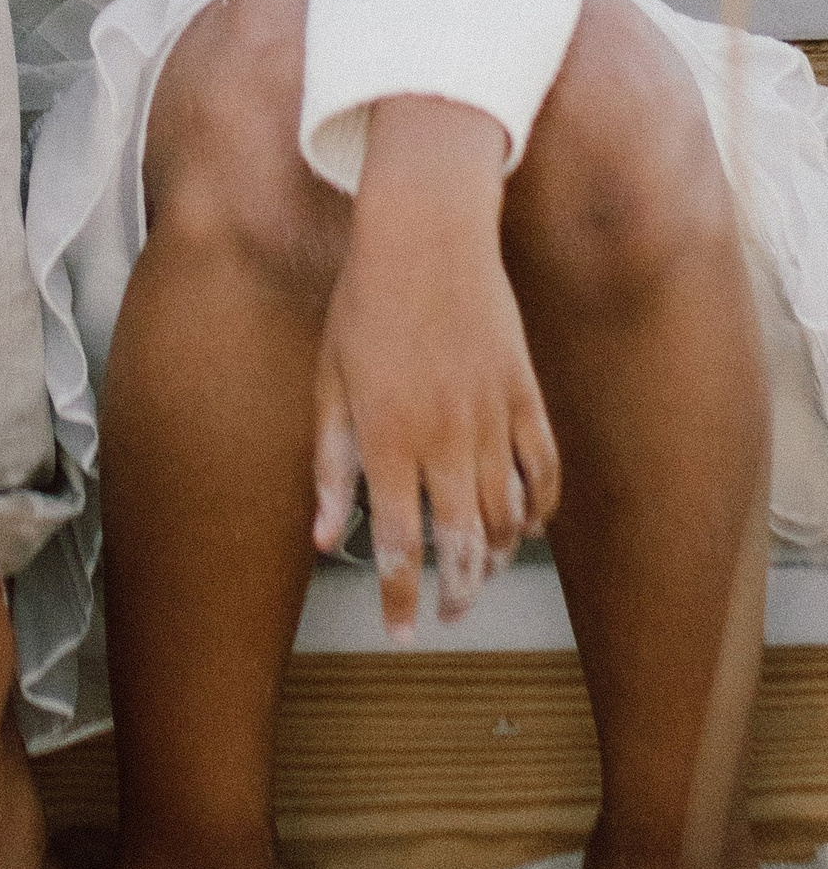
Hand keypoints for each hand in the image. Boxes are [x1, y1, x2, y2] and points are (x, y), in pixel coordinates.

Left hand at [312, 97, 558, 640]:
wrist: (427, 235)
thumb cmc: (364, 304)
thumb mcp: (328, 380)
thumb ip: (330, 464)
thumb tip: (324, 537)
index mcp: (388, 437)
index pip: (399, 543)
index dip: (400, 598)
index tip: (401, 633)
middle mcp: (445, 437)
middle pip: (460, 544)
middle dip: (452, 593)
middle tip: (443, 617)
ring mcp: (493, 417)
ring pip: (505, 516)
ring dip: (491, 558)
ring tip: (475, 578)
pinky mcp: (527, 394)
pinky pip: (544, 471)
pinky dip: (538, 510)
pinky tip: (522, 528)